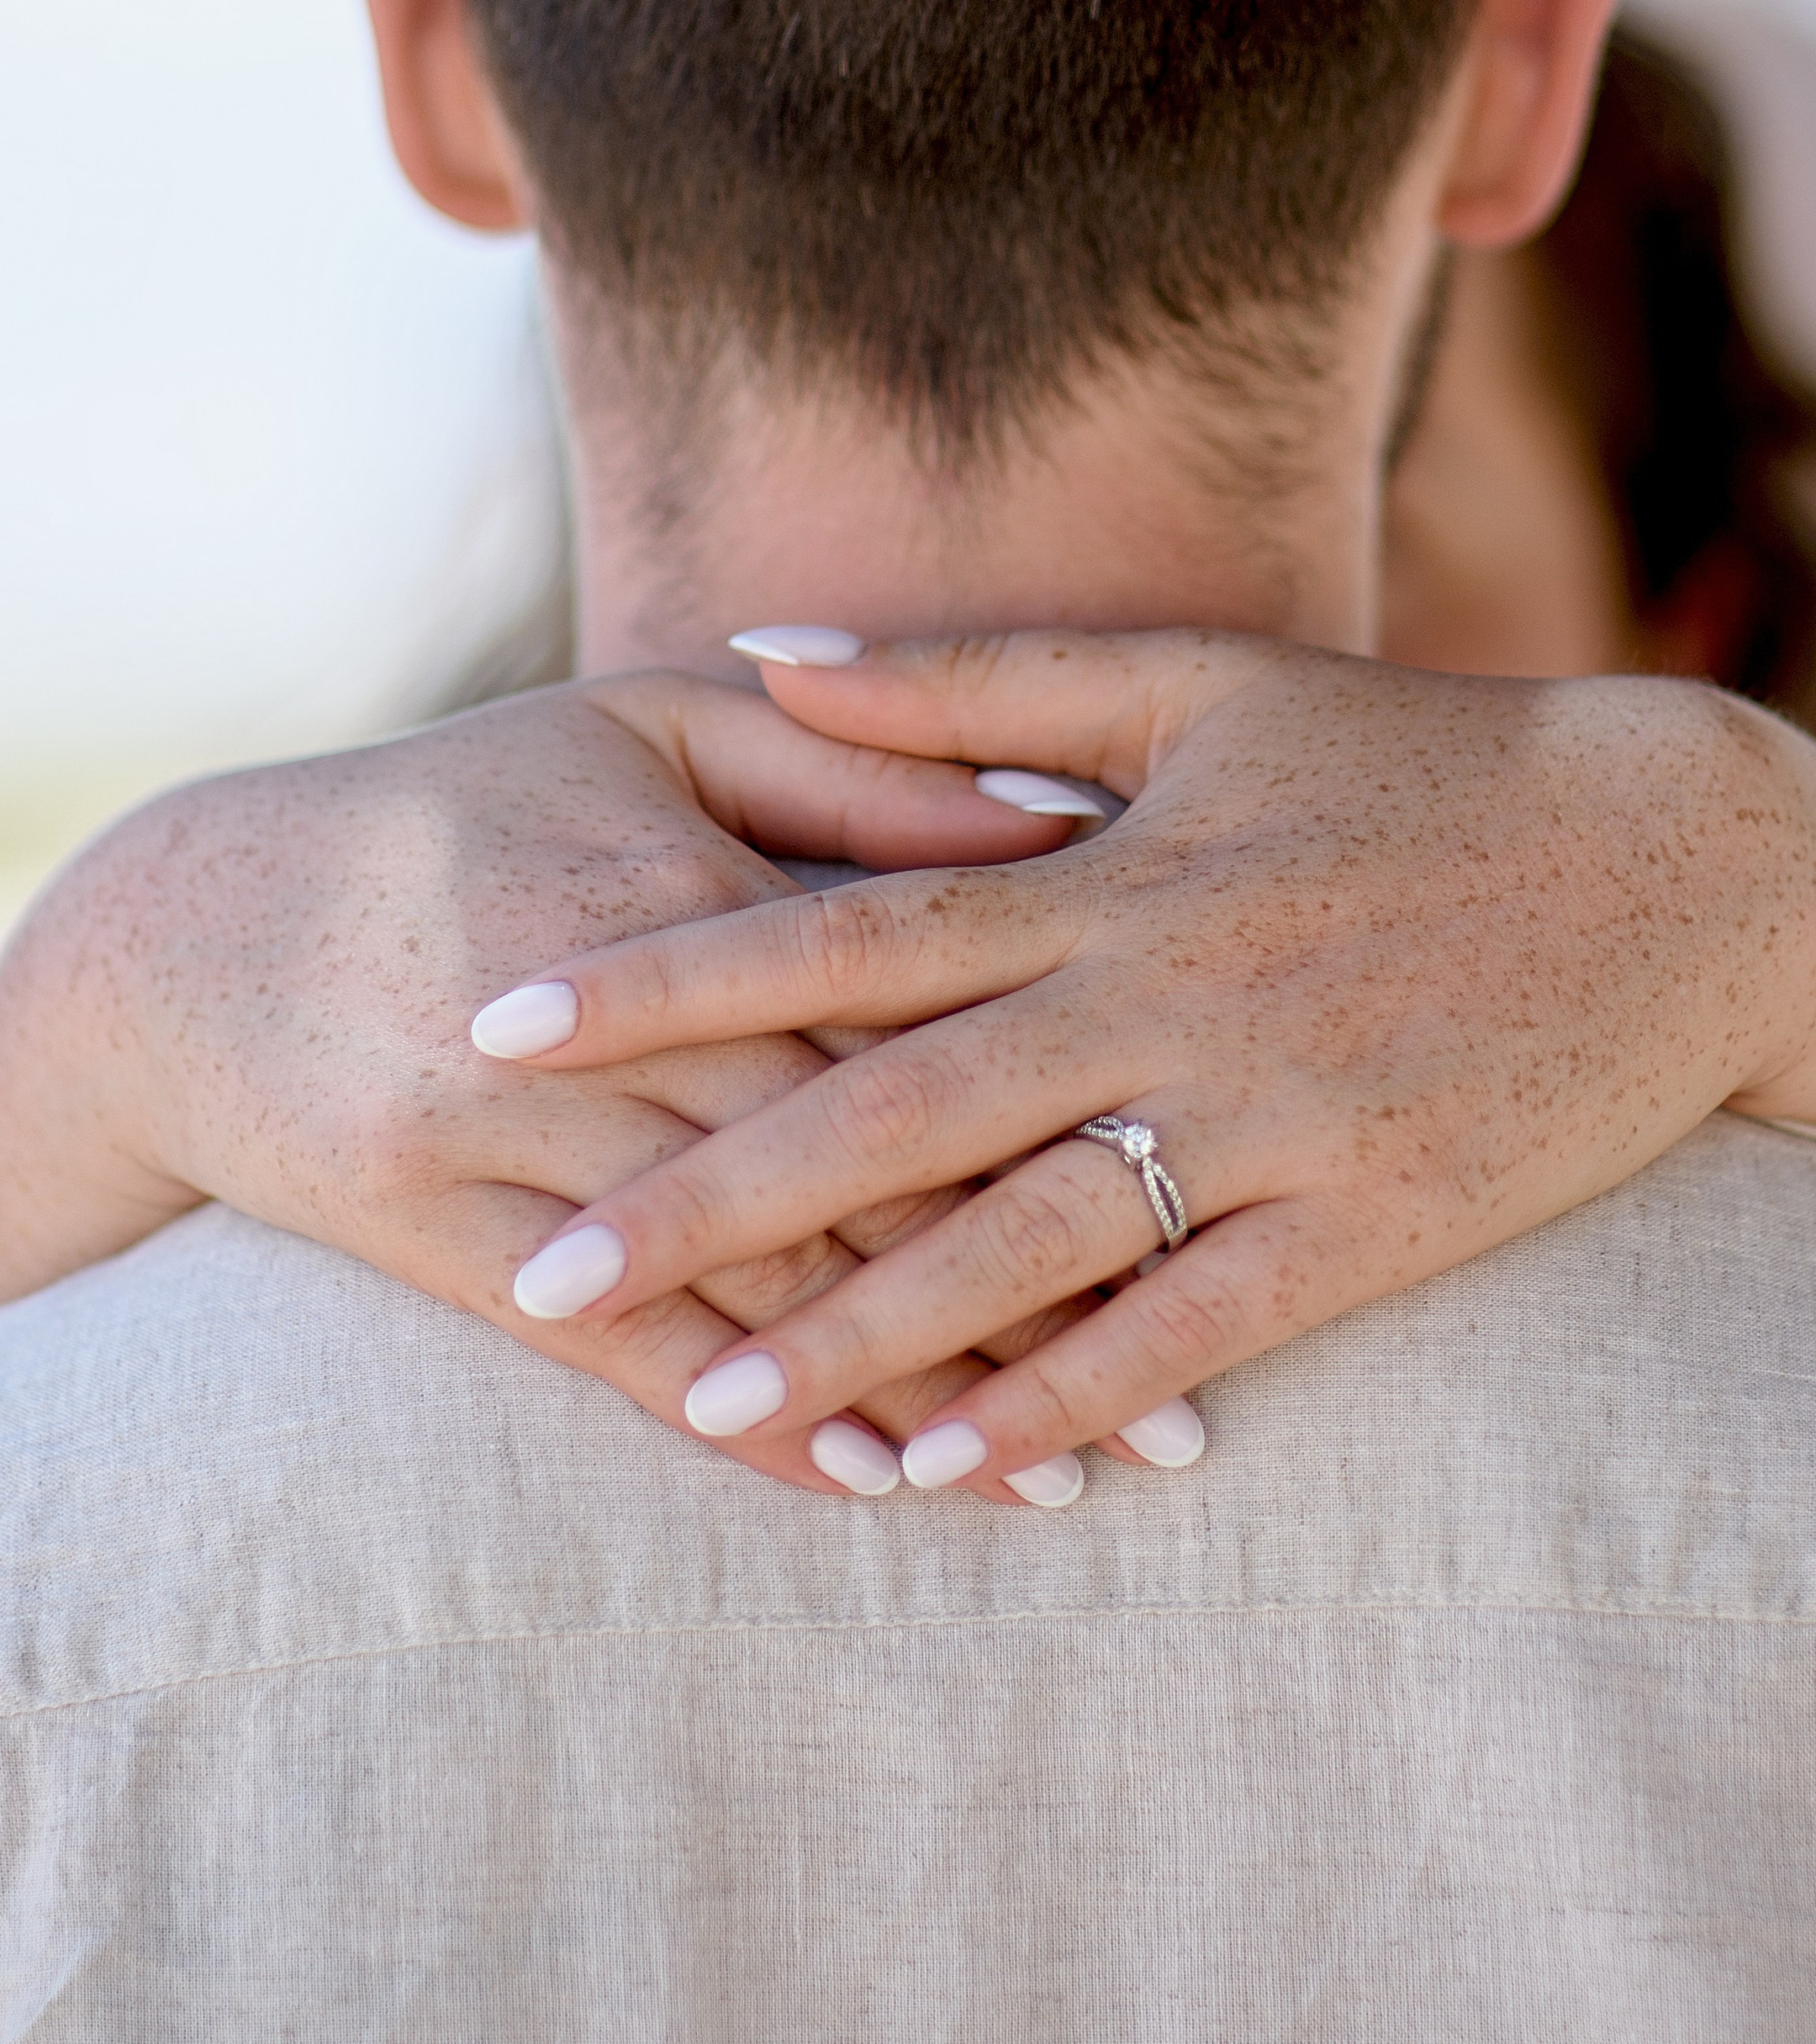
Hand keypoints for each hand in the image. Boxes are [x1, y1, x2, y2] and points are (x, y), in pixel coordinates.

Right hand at [0, 673, 1095, 1498]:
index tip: (1206, 1190)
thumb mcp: (657, 733)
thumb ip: (863, 768)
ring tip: (1060, 1478)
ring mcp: (515, 1145)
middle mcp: (607, 1031)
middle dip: (1021, 1295)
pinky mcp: (448, 1235)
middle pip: (854, 1176)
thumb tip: (1069, 812)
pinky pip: (619, 1356)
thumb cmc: (479, 799)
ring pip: (754, 1284)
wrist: (214, 927)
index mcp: (684, 887)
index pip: (906, 1015)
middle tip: (1181, 1413)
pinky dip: (747, 1419)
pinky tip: (869, 1479)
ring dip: (911, 1387)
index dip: (1057, 1110)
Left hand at [480, 627, 1815, 1499]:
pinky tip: (951, 1465)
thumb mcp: (1204, 683)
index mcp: (1106, 868)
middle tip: (541, 1271)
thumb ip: (978, 683)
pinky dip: (1065, 1400)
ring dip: (859, 1332)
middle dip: (706, 1193)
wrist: (1686, 872)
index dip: (667, 973)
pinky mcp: (1375, 1223)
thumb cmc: (1424, 766)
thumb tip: (770, 652)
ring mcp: (1271, 1120)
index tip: (504, 1018)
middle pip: (894, 1108)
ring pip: (1025, 1243)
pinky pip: (1191, 1333)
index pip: (843, 927)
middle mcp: (1164, 996)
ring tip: (705, 1403)